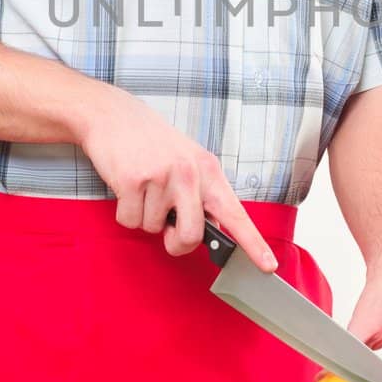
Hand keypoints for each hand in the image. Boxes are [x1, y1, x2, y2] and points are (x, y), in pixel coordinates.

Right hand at [75, 86, 278, 270]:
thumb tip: (208, 230)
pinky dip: (125, 212)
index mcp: (208, 170)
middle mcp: (189, 173)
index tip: (268, 266)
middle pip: (190, 236)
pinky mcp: (132, 181)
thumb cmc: (152, 141)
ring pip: (153, 229)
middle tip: (167, 227)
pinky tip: (127, 187)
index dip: (253, 243)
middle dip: (175, 242)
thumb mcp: (188, 160)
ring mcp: (161, 177)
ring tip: (143, 186)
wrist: (114, 115)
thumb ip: (201, 193)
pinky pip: (130, 221)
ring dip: (145, 216)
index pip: (235, 214)